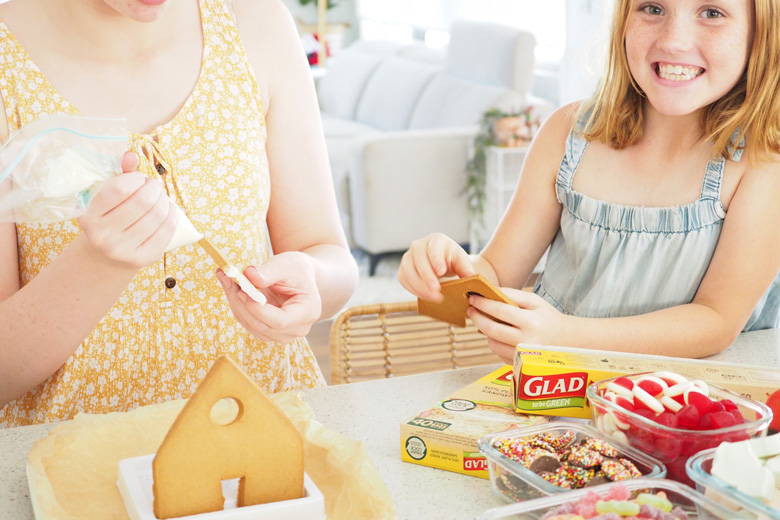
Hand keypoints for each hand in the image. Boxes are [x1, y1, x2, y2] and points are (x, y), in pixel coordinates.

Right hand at [77, 152, 177, 269]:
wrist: (105, 257)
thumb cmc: (107, 218)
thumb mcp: (104, 197)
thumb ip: (118, 174)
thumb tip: (131, 156)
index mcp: (88, 215)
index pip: (119, 190)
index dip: (135, 178)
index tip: (138, 178)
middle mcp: (103, 235)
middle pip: (143, 201)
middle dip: (154, 187)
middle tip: (153, 186)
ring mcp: (123, 249)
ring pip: (157, 215)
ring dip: (164, 200)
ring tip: (160, 197)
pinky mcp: (143, 258)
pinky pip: (167, 229)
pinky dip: (172, 214)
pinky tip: (168, 209)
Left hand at [216, 251, 320, 342]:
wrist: (300, 277)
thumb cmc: (296, 269)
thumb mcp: (286, 263)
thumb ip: (269, 271)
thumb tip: (248, 275)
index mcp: (308, 312)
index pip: (280, 321)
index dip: (258, 310)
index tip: (242, 290)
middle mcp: (298, 329)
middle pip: (263, 326)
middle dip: (241, 304)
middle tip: (228, 279)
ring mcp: (284, 334)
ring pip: (252, 326)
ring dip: (236, 304)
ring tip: (228, 280)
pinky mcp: (270, 332)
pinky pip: (249, 323)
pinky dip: (238, 306)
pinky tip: (233, 289)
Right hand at [398, 233, 474, 301]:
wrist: (441, 264)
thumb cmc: (452, 260)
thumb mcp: (461, 262)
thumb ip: (466, 268)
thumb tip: (471, 277)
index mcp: (436, 240)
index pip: (433, 248)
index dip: (436, 260)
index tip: (441, 272)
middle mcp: (419, 245)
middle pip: (419, 259)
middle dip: (427, 277)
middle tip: (437, 291)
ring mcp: (408, 256)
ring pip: (408, 270)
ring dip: (420, 286)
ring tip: (433, 297)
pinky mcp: (403, 269)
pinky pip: (404, 279)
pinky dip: (413, 289)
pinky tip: (425, 296)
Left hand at [466, 288, 563, 363]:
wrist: (565, 341)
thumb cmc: (548, 318)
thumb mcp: (535, 301)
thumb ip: (512, 295)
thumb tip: (489, 291)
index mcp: (532, 322)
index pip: (501, 312)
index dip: (483, 304)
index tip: (472, 298)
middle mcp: (526, 342)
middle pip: (492, 330)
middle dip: (477, 318)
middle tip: (470, 309)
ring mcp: (522, 356)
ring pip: (492, 343)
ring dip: (485, 331)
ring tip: (487, 321)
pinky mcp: (518, 365)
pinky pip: (498, 353)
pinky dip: (494, 342)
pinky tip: (499, 334)